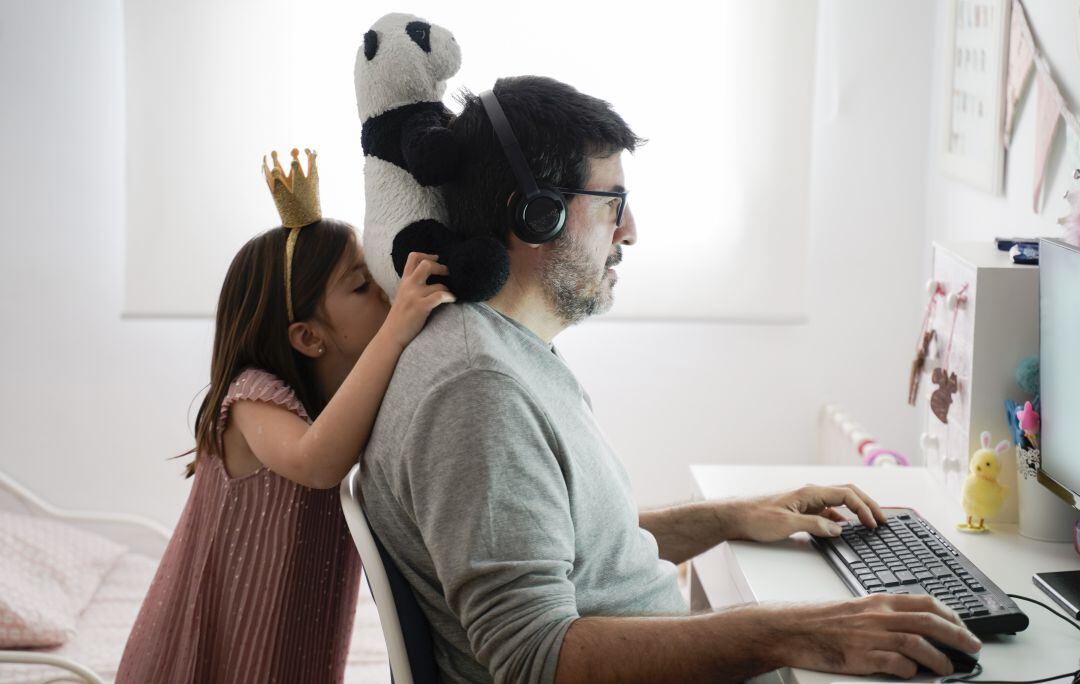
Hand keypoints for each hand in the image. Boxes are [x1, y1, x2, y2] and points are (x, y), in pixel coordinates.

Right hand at [381, 252, 454, 349]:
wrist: (392, 335)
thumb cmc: (400, 316)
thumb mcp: (402, 294)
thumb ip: (412, 284)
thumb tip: (429, 278)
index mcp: (405, 281)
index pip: (413, 257)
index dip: (427, 254)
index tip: (436, 258)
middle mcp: (409, 285)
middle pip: (426, 264)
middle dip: (441, 267)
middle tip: (448, 274)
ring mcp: (414, 295)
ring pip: (438, 283)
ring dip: (448, 288)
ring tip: (451, 293)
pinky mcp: (421, 307)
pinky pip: (440, 296)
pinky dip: (450, 296)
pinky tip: (452, 299)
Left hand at [730, 483, 887, 541]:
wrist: (733, 516)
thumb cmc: (755, 517)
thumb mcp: (786, 524)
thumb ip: (814, 526)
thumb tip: (839, 529)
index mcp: (809, 493)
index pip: (846, 494)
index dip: (864, 507)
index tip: (875, 523)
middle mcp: (810, 494)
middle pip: (847, 494)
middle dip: (867, 505)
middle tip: (883, 520)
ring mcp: (806, 502)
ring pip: (838, 503)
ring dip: (856, 512)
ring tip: (870, 524)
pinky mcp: (800, 511)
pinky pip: (827, 513)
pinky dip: (841, 519)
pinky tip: (845, 529)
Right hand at [764, 593, 980, 677]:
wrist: (792, 629)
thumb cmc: (820, 620)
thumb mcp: (856, 609)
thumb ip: (883, 616)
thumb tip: (912, 628)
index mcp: (878, 601)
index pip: (925, 603)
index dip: (950, 615)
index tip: (963, 626)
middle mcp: (878, 615)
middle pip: (929, 622)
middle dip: (957, 635)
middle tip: (973, 647)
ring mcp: (871, 636)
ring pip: (918, 643)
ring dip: (939, 657)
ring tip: (949, 667)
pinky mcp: (862, 656)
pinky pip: (897, 664)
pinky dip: (911, 670)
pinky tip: (914, 673)